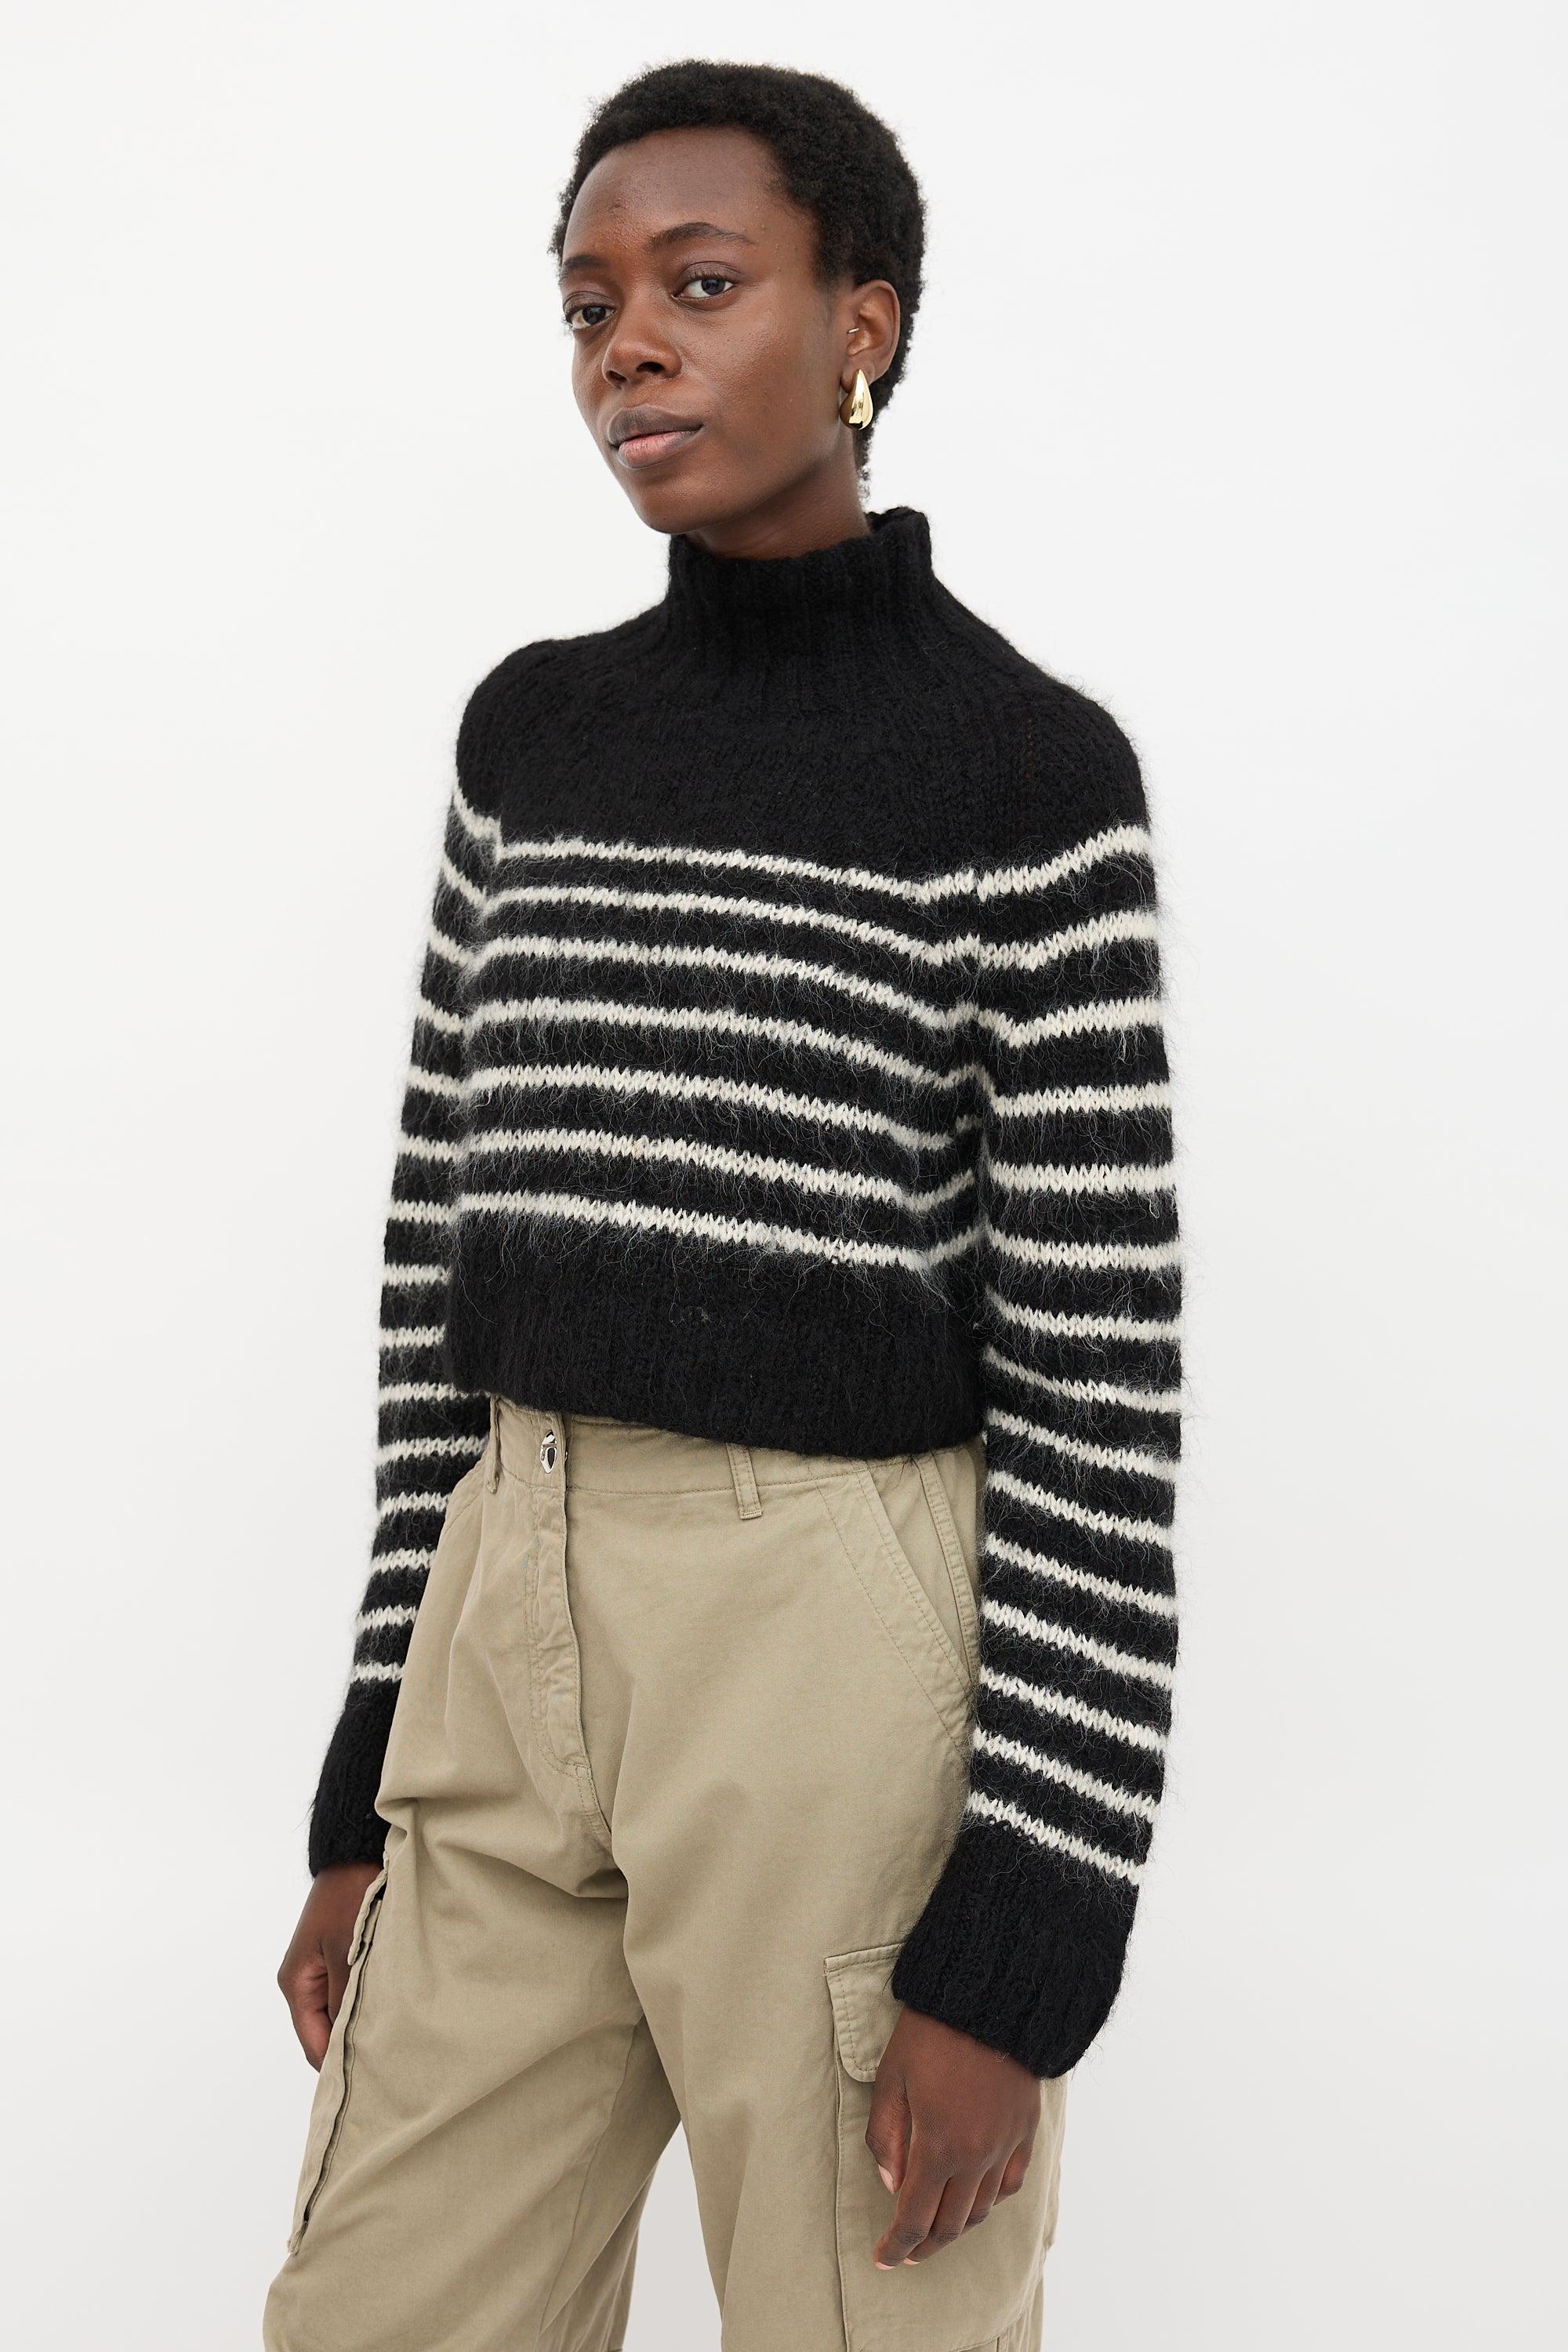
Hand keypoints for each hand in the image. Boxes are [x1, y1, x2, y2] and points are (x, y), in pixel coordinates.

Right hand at [277, 1863, 381, 2068]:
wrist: (357, 1851)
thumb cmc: (352, 1896)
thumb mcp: (349, 1952)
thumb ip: (347, 2001)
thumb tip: (349, 2047)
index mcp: (296, 1983)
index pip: (314, 2045)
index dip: (338, 2068)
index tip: (371, 2087)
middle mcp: (305, 1981)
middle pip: (326, 2033)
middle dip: (354, 2047)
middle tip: (392, 2066)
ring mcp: (323, 1969)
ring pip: (341, 2013)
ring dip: (364, 2023)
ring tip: (398, 2041)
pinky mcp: (341, 1957)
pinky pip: (352, 1993)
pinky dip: (369, 2002)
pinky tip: (395, 2009)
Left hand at [865, 2005, 1039, 2268]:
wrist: (990, 1997)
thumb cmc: (931, 2032)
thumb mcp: (891, 2078)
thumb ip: (886, 2136)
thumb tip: (891, 2183)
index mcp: (937, 2147)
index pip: (914, 2219)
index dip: (897, 2247)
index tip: (884, 2260)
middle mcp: (975, 2157)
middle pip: (950, 2224)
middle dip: (925, 2245)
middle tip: (908, 2252)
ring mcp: (1005, 2145)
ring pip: (982, 2210)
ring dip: (957, 2227)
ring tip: (939, 2229)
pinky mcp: (1026, 2129)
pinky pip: (1011, 2183)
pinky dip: (992, 2201)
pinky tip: (978, 2200)